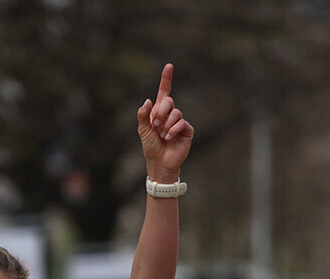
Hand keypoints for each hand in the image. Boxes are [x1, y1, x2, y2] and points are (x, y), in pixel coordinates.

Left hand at [137, 63, 193, 181]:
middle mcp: (170, 114)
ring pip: (176, 112)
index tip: (169, 65)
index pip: (164, 91)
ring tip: (162, 135)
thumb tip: (147, 100)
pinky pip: (181, 122)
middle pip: (169, 101)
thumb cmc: (150, 147)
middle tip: (155, 125)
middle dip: (160, 112)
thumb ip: (143, 115)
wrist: (159, 162)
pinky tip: (168, 138)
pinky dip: (173, 130)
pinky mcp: (187, 130)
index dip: (166, 78)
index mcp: (158, 111)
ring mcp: (179, 121)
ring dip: (166, 124)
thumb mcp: (143, 130)